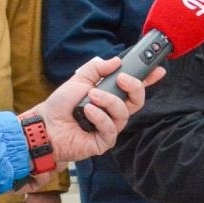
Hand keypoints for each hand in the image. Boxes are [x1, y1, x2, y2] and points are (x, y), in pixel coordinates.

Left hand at [24, 56, 166, 166]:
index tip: (158, 70)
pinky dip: (99, 117)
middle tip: (121, 79)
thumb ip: (97, 68)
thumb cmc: (60, 105)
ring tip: (91, 97)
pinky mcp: (104, 141)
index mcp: (110, 96)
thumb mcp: (79, 79)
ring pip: (124, 113)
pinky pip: (111, 128)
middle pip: (138, 101)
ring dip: (108, 101)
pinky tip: (87, 112)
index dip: (148, 79)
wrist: (45, 125)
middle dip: (134, 87)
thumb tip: (116, 61)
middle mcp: (113, 112)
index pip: (133, 88)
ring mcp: (110, 127)